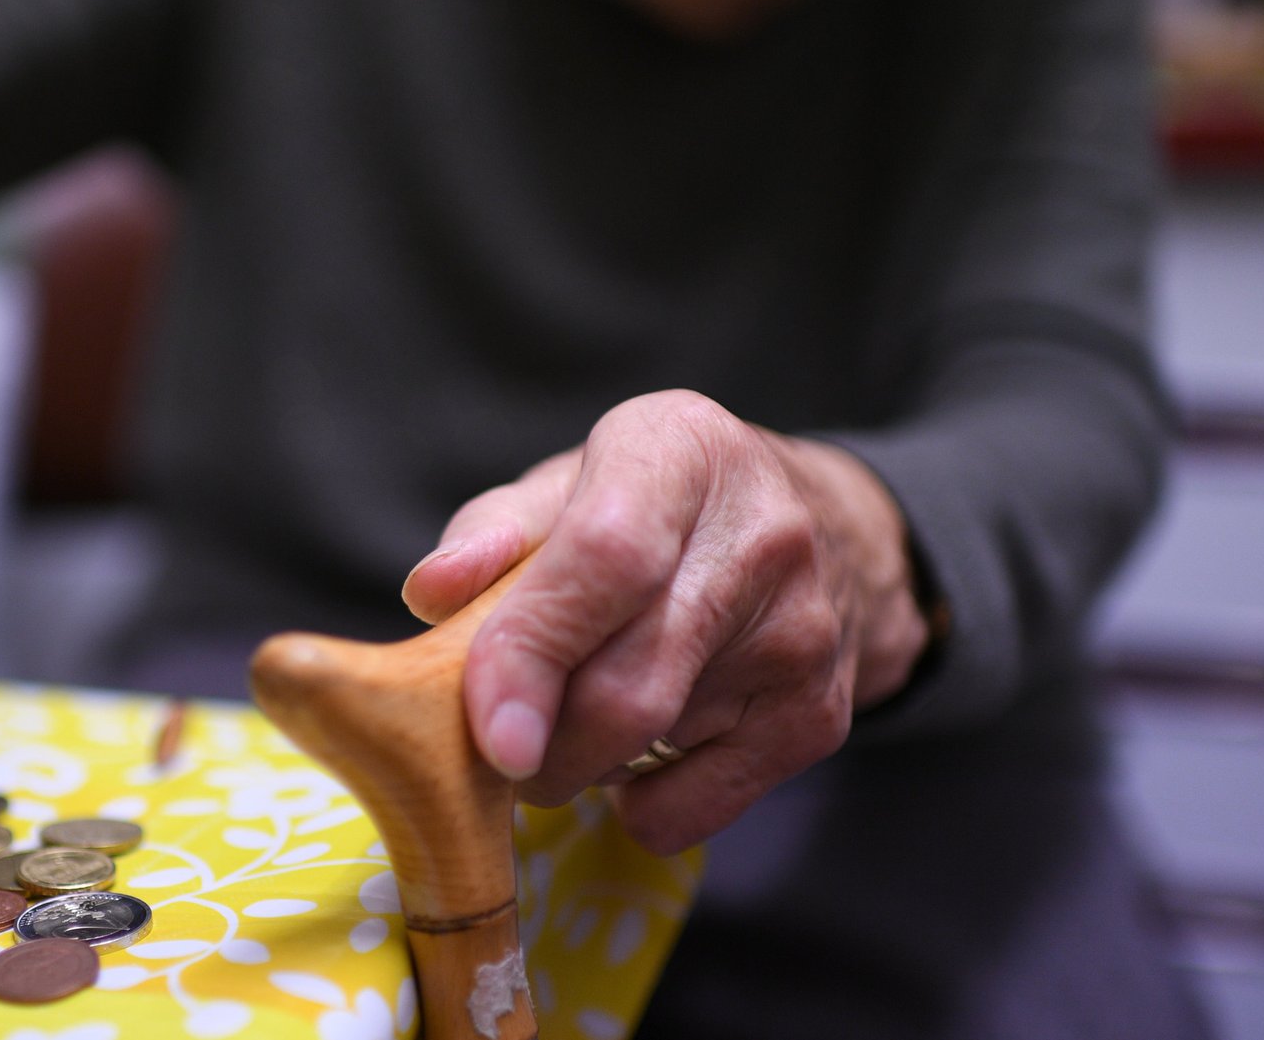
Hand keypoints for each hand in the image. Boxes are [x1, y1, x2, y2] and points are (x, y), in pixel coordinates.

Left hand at [401, 390, 929, 853]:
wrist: (832, 535)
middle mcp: (761, 538)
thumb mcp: (573, 484)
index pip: (606, 559)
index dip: (534, 651)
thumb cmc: (658, 508)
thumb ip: (493, 532)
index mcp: (683, 453)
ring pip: (646, 753)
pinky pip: (688, 812)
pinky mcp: (817, 719)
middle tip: (496, 742)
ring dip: (579, 761)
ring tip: (580, 706)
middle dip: (536, 746)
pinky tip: (645, 742)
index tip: (487, 731)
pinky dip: (635, 803)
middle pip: (626, 688)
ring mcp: (799, 637)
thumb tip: (430, 592)